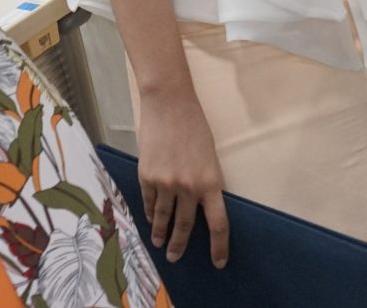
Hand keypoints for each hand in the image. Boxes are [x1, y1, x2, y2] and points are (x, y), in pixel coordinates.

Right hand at [137, 90, 230, 267]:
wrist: (169, 104)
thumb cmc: (194, 126)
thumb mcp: (209, 156)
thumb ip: (205, 182)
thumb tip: (199, 206)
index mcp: (211, 182)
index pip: (218, 224)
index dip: (219, 246)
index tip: (218, 262)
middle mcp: (188, 187)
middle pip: (186, 226)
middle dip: (180, 244)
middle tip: (175, 257)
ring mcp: (166, 183)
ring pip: (164, 218)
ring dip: (161, 234)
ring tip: (159, 244)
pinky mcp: (147, 177)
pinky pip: (150, 202)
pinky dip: (150, 213)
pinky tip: (151, 219)